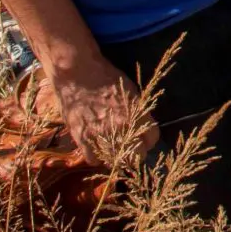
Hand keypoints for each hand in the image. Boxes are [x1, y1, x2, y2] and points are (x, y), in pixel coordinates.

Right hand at [40, 48, 155, 164]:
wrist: (77, 71)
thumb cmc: (105, 76)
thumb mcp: (130, 90)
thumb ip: (139, 110)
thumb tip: (143, 124)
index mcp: (137, 114)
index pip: (153, 138)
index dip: (149, 139)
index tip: (144, 139)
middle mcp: (122, 128)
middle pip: (137, 155)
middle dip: (136, 152)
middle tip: (130, 147)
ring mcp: (102, 135)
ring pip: (115, 160)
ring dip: (115, 156)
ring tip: (113, 149)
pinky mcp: (82, 138)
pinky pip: (94, 160)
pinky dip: (96, 157)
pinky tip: (97, 149)